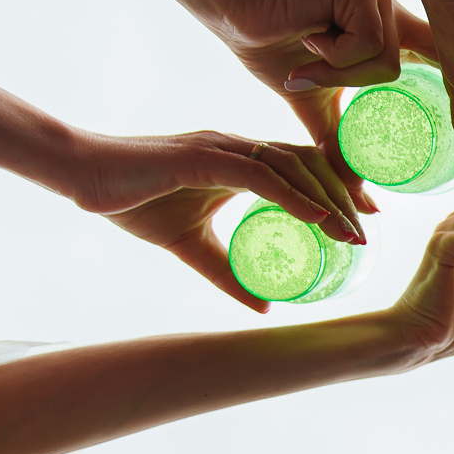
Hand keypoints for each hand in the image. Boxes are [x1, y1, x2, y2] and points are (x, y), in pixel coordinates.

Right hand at [71, 131, 359, 311]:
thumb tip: (263, 306)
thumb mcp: (189, 246)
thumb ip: (224, 271)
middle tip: (372, 225)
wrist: (82, 177)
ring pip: (291, 166)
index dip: (335, 189)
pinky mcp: (203, 156)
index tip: (364, 217)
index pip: (299, 169)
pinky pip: (260, 173)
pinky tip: (317, 217)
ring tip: (352, 229)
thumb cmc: (130, 201)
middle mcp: (237, 148)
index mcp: (237, 162)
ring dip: (326, 198)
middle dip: (344, 193)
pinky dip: (293, 195)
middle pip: (306, 164)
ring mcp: (222, 148)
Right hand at [197, 0, 436, 214]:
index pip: (438, 61)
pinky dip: (332, 55)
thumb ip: (340, 143)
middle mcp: (390, 9)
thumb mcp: (315, 103)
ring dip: (338, 71)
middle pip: (407, 71)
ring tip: (306, 48)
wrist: (233, 8)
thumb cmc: (270, 46)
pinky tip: (308, 33)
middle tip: (319, 54)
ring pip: (387, 62)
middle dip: (357, 78)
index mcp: (386, 31)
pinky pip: (366, 44)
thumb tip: (359, 202)